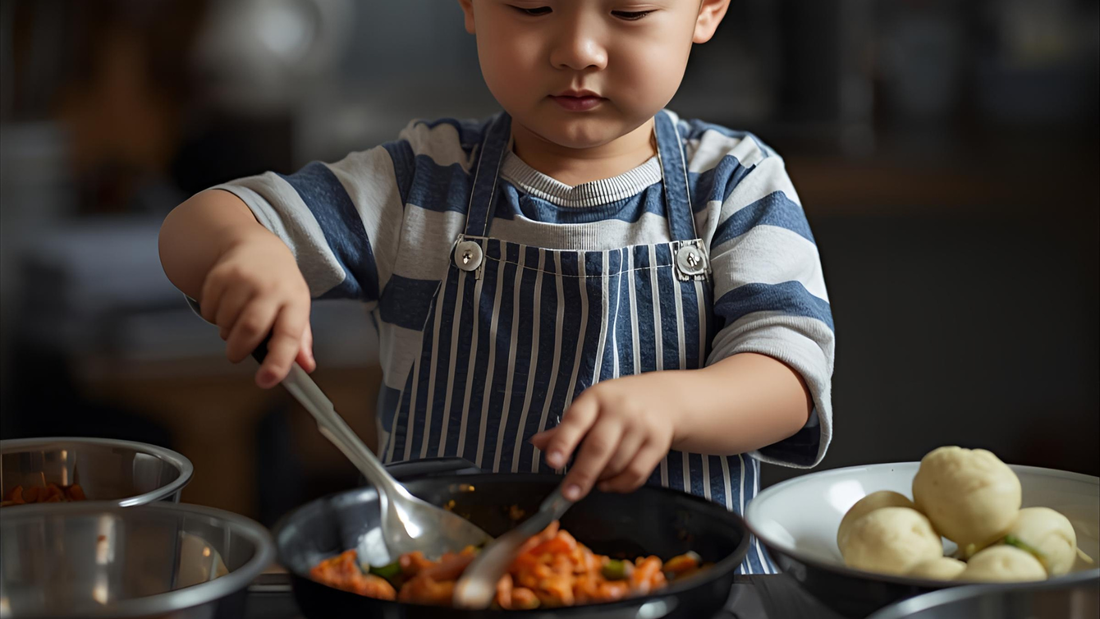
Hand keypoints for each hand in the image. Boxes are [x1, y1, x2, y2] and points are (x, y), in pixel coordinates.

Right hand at [198, 231, 314, 387]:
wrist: (259, 247)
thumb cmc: (281, 286)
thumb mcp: (296, 309)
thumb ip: (300, 341)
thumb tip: (306, 367)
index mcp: (295, 300)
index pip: (289, 336)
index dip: (278, 362)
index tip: (266, 381)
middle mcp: (271, 287)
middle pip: (250, 329)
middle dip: (239, 351)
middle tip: (237, 355)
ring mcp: (244, 278)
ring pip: (226, 322)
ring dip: (227, 333)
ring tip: (236, 322)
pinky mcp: (221, 274)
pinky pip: (209, 310)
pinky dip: (214, 317)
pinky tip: (226, 307)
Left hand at [529, 372, 682, 500]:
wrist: (665, 397)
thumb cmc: (618, 404)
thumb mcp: (590, 406)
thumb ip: (564, 428)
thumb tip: (536, 444)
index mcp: (597, 398)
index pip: (576, 420)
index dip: (562, 441)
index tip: (552, 462)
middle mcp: (620, 410)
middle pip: (598, 447)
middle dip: (581, 474)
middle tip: (568, 494)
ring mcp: (642, 426)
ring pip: (616, 464)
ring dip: (600, 479)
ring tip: (591, 480)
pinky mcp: (658, 444)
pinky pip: (636, 474)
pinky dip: (618, 485)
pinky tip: (607, 483)